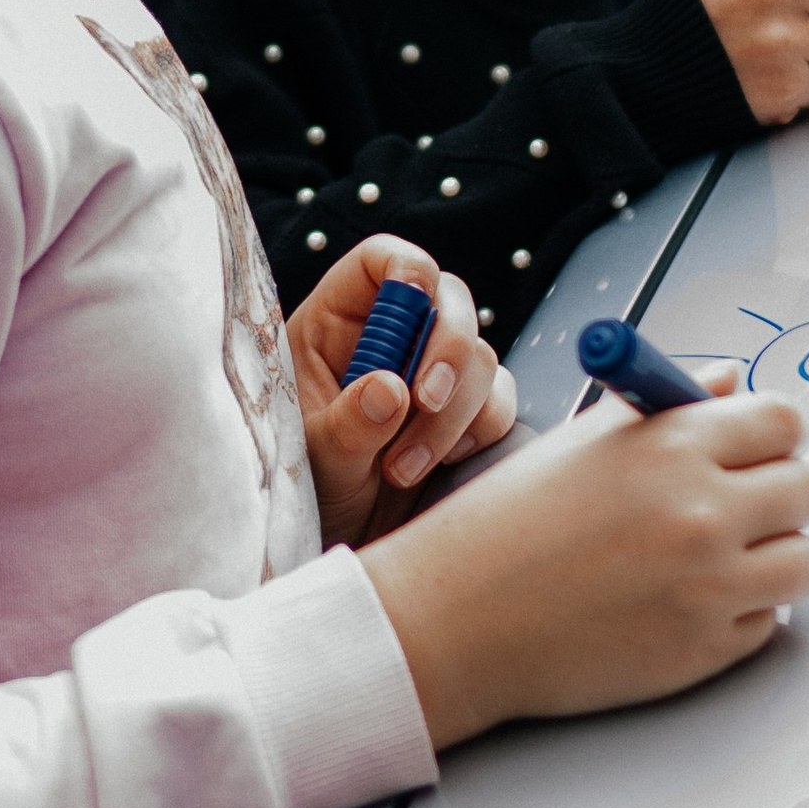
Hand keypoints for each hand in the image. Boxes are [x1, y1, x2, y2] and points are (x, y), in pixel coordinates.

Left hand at [291, 241, 515, 547]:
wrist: (339, 544)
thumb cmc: (308, 489)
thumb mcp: (314, 458)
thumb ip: (348, 424)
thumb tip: (390, 388)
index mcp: (338, 325)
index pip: (381, 262)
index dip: (407, 266)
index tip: (419, 295)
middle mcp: (392, 340)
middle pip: (449, 301)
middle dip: (448, 350)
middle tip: (425, 401)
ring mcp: (433, 375)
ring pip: (480, 357)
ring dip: (454, 412)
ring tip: (402, 469)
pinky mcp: (466, 415)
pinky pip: (500, 402)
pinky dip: (480, 431)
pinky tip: (440, 465)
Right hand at [359, 371, 808, 750]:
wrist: (459, 618)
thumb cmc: (512, 524)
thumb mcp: (587, 440)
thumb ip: (672, 407)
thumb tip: (735, 383)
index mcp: (671, 445)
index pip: (782, 421)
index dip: (775, 432)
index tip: (763, 445)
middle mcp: (701, 513)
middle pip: (807, 489)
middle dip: (782, 492)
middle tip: (746, 502)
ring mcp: (708, 588)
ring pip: (802, 561)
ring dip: (774, 556)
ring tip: (722, 554)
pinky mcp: (705, 651)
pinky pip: (766, 621)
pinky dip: (741, 611)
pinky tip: (686, 598)